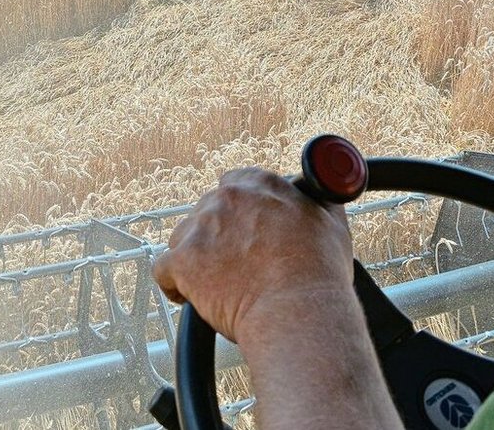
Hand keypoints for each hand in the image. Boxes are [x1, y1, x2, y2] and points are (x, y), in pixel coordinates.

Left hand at [152, 167, 356, 343]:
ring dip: (196, 259)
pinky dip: (174, 285)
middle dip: (217, 238)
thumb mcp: (330, 222)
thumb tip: (316, 193)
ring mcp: (201, 229)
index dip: (237, 212)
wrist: (299, 311)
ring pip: (183, 239)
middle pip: (206, 212)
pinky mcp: (182, 261)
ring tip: (217, 285)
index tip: (243, 230)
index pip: (234, 183)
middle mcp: (227, 199)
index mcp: (259, 184)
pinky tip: (189, 296)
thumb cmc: (317, 274)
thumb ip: (316, 200)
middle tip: (235, 265)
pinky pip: (163, 270)